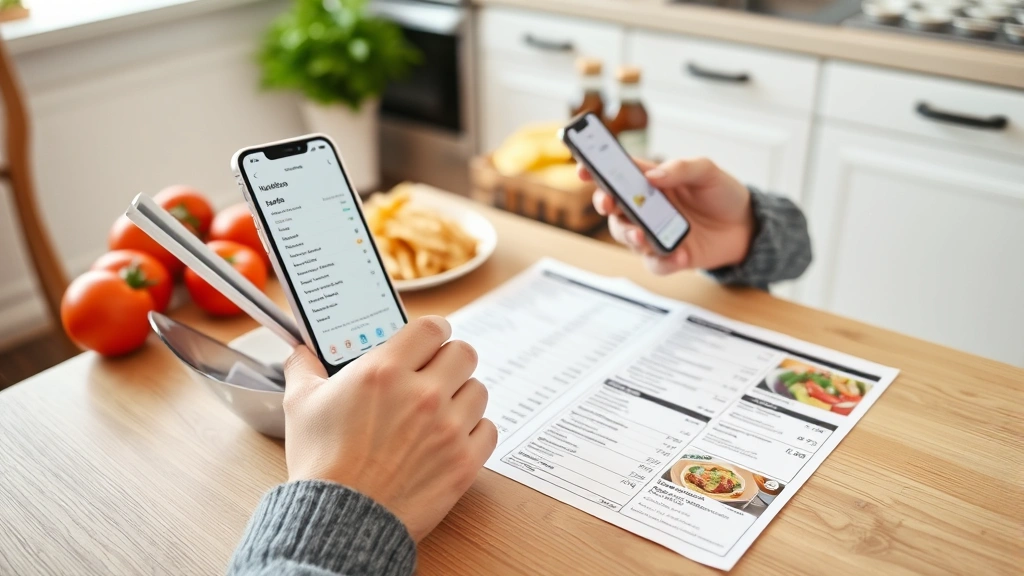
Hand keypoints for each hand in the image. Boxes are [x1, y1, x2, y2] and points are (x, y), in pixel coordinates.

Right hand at [281, 316, 496, 541]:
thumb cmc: (321, 464)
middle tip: (435, 374)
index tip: (427, 341)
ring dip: (461, 396)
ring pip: (478, 390)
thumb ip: (304, 367)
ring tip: (440, 410)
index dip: (432, 332)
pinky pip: (488, 429)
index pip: (432, 328)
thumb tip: (302, 351)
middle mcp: (422, 394)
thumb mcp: (301, 404)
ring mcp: (448, 428)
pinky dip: (474, 431)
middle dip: (449, 360)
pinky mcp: (464, 461)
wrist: (341, 520)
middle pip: (464, 353)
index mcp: (384, 371)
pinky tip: (452, 437)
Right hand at [580, 157, 755, 274]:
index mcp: (650, 182)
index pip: (617, 174)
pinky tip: (680, 255)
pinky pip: (655, 263)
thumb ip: (681, 168)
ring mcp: (654, 233)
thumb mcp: (707, 172)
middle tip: (608, 204)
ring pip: (627, 237)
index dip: (595, 171)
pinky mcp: (668, 256)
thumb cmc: (723, 194)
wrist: (746, 226)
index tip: (583, 170)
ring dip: (629, 236)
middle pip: (613, 209)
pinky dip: (664, 261)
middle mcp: (646, 208)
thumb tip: (653, 176)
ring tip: (642, 236)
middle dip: (605, 205)